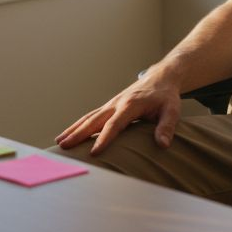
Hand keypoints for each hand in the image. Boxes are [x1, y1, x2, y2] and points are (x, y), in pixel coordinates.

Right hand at [54, 74, 182, 154]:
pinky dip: (78, 125)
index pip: (115, 124)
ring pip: (89, 117)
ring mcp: (111, 104)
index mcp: (131, 105)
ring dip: (74, 129)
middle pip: (94, 120)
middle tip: (64, 146)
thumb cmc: (166, 96)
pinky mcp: (109, 107)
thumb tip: (163, 144)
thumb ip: (167, 126)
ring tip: (59, 142)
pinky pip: (91, 116)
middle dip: (79, 133)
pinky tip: (69, 135)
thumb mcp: (172, 110)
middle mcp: (117, 103)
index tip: (94, 152)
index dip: (105, 138)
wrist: (160, 78)